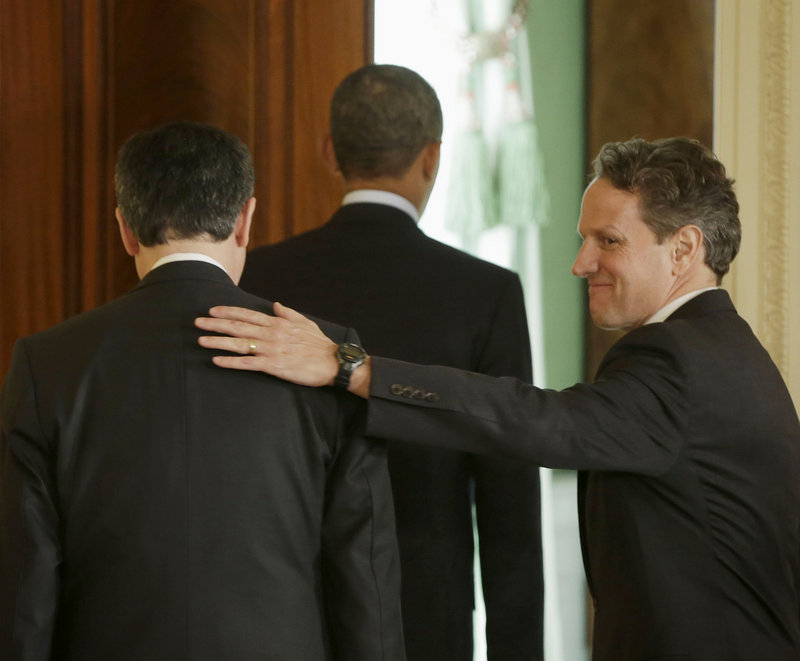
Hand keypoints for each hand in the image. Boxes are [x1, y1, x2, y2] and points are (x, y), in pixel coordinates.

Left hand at [194, 302, 338, 387]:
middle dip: (216, 324)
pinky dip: (231, 362)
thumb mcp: (305, 323)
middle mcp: (271, 334)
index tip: (213, 310)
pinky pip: (248, 364)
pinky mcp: (273, 366)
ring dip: (218, 341)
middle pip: (238, 327)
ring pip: (239, 344)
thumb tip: (275, 304)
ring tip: (201, 340)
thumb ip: (288, 313)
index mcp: (278, 323)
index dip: (229, 312)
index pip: (248, 315)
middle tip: (198, 322)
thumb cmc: (319, 344)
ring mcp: (271, 350)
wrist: (332, 362)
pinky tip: (217, 361)